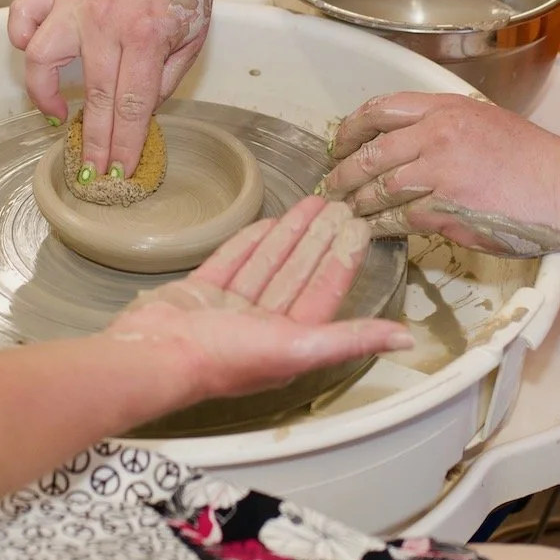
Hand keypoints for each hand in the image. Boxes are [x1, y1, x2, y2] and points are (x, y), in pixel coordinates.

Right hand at [8, 0, 214, 178]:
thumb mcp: (193, 36)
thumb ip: (166, 79)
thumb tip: (139, 114)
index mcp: (146, 36)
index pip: (132, 106)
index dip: (125, 144)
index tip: (120, 170)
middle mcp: (105, 23)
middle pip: (95, 96)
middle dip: (94, 141)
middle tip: (92, 172)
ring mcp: (76, 6)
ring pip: (43, 58)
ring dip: (44, 92)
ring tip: (56, 113)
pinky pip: (25, 15)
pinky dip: (20, 34)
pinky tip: (30, 53)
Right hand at [105, 197, 412, 403]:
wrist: (156, 352)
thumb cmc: (225, 356)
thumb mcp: (298, 347)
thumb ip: (351, 338)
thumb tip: (404, 339)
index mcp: (291, 341)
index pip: (326, 291)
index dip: (343, 259)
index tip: (359, 226)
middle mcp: (264, 327)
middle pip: (299, 273)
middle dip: (320, 240)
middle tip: (338, 204)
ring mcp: (231, 310)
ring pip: (269, 264)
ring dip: (290, 235)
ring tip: (310, 203)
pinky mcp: (202, 295)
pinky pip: (233, 263)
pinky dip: (251, 243)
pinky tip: (268, 224)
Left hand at [323, 93, 559, 258]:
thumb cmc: (535, 160)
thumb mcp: (486, 121)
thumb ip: (446, 127)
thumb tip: (409, 145)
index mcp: (447, 108)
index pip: (381, 109)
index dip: (352, 128)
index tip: (340, 142)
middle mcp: (437, 134)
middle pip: (370, 152)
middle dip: (343, 172)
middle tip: (331, 185)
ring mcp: (439, 172)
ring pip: (378, 188)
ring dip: (356, 203)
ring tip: (345, 211)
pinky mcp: (444, 209)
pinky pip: (398, 219)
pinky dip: (380, 226)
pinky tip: (372, 230)